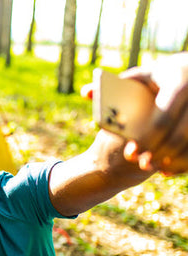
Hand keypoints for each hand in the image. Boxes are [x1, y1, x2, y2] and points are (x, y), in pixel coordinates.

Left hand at [123, 53, 187, 174]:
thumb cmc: (158, 77)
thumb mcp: (139, 77)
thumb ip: (112, 85)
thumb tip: (85, 94)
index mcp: (178, 79)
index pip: (163, 116)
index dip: (147, 138)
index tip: (130, 154)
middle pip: (180, 133)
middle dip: (159, 152)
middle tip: (141, 165)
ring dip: (175, 160)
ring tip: (154, 168)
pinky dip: (186, 161)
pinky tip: (169, 170)